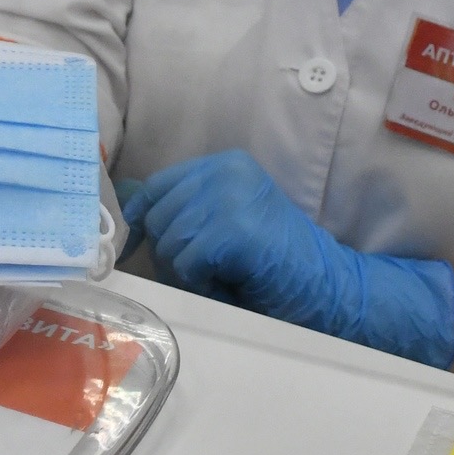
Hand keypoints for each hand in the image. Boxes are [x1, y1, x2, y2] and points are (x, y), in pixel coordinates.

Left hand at [121, 150, 453, 368]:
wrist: (332, 290)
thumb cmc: (274, 267)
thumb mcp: (223, 225)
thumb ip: (181, 212)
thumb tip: (122, 209)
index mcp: (223, 164)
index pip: (154, 188)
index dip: (146, 224)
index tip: (154, 251)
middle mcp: (226, 170)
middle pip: (157, 217)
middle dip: (173, 254)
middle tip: (211, 272)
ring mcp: (231, 196)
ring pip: (169, 242)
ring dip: (189, 273)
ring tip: (226, 277)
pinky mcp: (234, 229)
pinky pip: (186, 263)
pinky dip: (203, 284)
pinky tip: (233, 284)